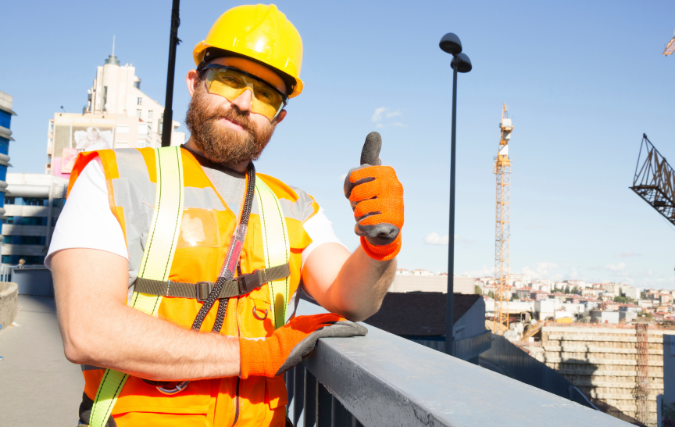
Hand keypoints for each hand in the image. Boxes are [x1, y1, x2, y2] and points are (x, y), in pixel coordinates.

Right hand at [239, 314, 366, 378]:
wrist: (267, 353)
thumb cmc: (275, 351)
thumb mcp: (288, 341)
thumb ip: (299, 339)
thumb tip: (309, 345)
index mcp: (301, 322)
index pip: (323, 318)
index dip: (336, 321)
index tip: (346, 324)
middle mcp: (306, 321)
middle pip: (330, 318)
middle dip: (345, 322)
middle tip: (358, 326)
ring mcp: (308, 327)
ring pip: (333, 322)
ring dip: (347, 326)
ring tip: (359, 329)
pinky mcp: (310, 335)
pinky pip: (330, 330)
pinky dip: (342, 330)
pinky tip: (351, 332)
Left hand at [344, 164, 403, 260]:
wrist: (385, 230)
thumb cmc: (373, 200)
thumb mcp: (369, 178)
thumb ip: (370, 157)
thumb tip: (374, 134)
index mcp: (387, 172)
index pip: (353, 176)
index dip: (348, 188)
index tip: (354, 192)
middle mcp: (394, 185)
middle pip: (356, 194)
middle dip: (355, 203)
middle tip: (365, 206)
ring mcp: (395, 203)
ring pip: (360, 210)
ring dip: (359, 217)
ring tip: (369, 216)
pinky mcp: (394, 222)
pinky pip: (365, 224)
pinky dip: (361, 228)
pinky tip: (370, 227)